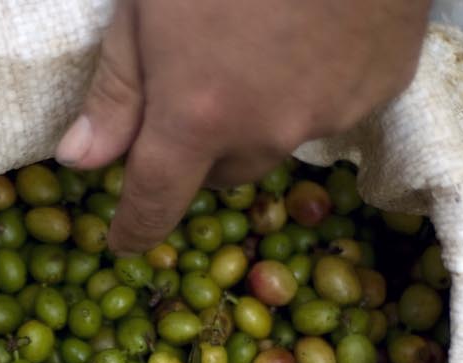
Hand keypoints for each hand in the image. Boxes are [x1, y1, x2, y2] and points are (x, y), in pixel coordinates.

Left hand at [56, 0, 431, 252]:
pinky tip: (312, 30)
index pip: (155, 202)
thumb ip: (117, 90)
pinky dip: (314, 85)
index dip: (134, 227)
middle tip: (193, 85)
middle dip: (199, 145)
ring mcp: (331, 114)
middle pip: (219, 171)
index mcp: (198, 116)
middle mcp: (266, 132)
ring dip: (258, 115)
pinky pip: (332, 109)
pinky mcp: (382, 89)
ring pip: (276, 141)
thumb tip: (80, 159)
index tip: (123, 239)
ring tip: (256, 46)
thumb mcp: (147, 6)